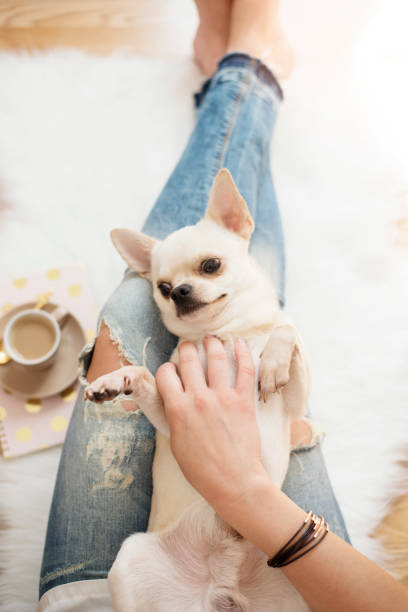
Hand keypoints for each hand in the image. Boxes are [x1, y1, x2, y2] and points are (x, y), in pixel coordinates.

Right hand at [155, 336, 268, 520]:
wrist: (234, 483)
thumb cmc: (203, 471)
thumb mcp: (176, 444)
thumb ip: (174, 417)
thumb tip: (174, 401)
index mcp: (177, 409)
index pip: (165, 373)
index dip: (167, 369)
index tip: (172, 371)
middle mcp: (198, 398)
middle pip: (188, 359)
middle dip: (185, 349)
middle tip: (188, 347)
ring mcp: (223, 397)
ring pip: (215, 358)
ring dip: (211, 343)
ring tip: (210, 339)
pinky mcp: (244, 401)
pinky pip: (245, 370)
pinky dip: (243, 352)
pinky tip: (239, 343)